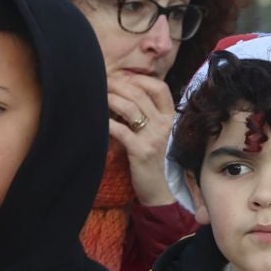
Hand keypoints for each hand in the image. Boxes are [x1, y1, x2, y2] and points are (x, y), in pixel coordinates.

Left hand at [107, 73, 176, 205]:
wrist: (163, 192)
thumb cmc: (160, 163)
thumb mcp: (163, 136)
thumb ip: (153, 117)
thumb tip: (130, 97)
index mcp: (171, 119)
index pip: (160, 88)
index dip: (140, 79)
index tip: (123, 77)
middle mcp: (164, 125)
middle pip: (139, 94)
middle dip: (118, 84)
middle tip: (103, 82)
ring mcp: (153, 138)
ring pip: (129, 108)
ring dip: (110, 98)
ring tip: (99, 96)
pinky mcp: (140, 151)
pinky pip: (119, 130)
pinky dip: (106, 122)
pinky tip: (98, 119)